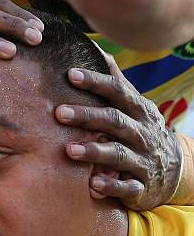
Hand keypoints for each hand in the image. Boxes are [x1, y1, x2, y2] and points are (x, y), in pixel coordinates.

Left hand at [55, 52, 181, 209]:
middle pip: (114, 121)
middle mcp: (141, 134)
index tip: (71, 74)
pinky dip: (111, 186)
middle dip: (87, 116)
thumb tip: (96, 48)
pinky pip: (127, 188)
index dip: (96, 82)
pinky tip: (92, 185)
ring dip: (95, 151)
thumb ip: (116, 81)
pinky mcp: (140, 186)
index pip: (117, 92)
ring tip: (70, 150)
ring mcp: (142, 160)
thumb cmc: (142, 131)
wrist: (176, 170)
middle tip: (59, 113)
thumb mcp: (135, 106)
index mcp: (137, 111)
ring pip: (118, 154)